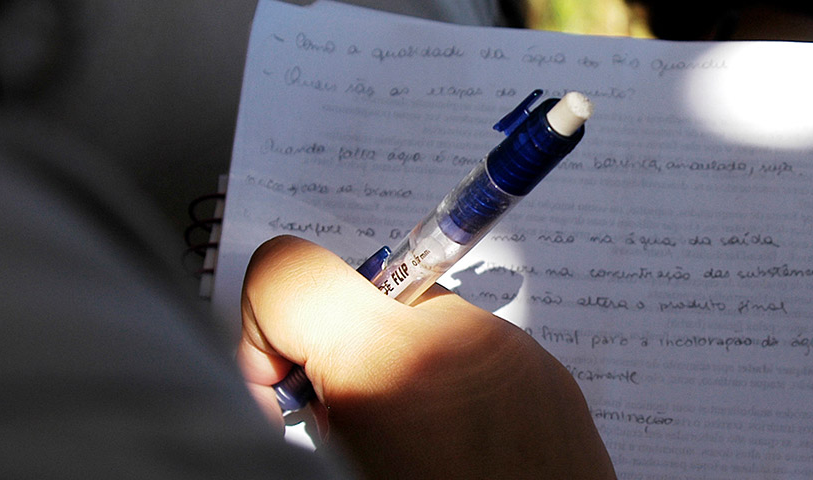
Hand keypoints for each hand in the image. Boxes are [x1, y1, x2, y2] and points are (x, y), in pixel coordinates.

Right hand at [238, 235, 615, 478]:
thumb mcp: (345, 468)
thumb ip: (313, 404)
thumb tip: (292, 381)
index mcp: (387, 360)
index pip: (287, 269)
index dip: (265, 325)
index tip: (280, 382)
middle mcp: (458, 335)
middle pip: (357, 295)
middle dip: (336, 353)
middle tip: (347, 428)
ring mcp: (512, 348)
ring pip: (417, 321)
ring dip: (397, 369)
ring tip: (410, 447)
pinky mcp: (546, 370)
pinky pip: (471, 351)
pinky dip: (448, 385)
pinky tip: (455, 447)